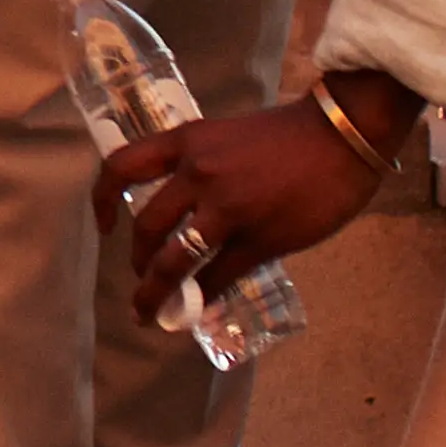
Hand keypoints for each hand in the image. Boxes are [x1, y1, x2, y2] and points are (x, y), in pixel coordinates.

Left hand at [98, 85, 398, 300]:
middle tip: (142, 278)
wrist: (343, 134)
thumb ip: (203, 165)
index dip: (102, 199)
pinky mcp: (260, 239)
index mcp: (188, 142)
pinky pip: (219, 277)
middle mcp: (199, 173)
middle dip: (138, 262)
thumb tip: (185, 207)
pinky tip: (200, 310)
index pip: (122, 166)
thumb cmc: (290, 135)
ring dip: (157, 292)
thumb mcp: (229, 135)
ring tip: (154, 312)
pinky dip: (204, 298)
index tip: (104, 227)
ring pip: (174, 261)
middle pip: (147, 227)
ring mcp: (228, 209)